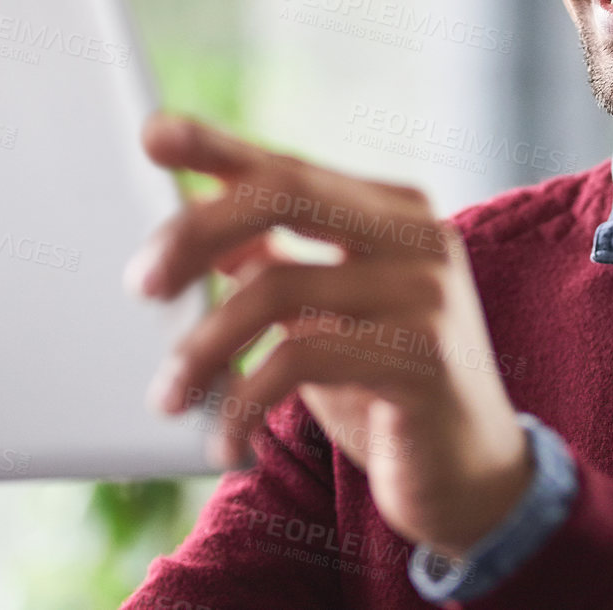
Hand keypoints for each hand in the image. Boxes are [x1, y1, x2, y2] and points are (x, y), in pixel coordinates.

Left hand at [128, 113, 533, 556]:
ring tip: (168, 394)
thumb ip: (276, 265)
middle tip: (141, 284)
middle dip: (196, 231)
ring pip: (277, 287)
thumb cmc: (385, 387)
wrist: (471, 478)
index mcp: (394, 212)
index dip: (219, 146)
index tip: (154, 134)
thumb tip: (193, 233)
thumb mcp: (325, 317)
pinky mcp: (424, 360)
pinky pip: (300, 361)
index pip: (290, 166)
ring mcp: (427, 295)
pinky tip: (226, 439)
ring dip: (203, 346)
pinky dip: (243, 403)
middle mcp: (419, 237)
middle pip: (283, 195)